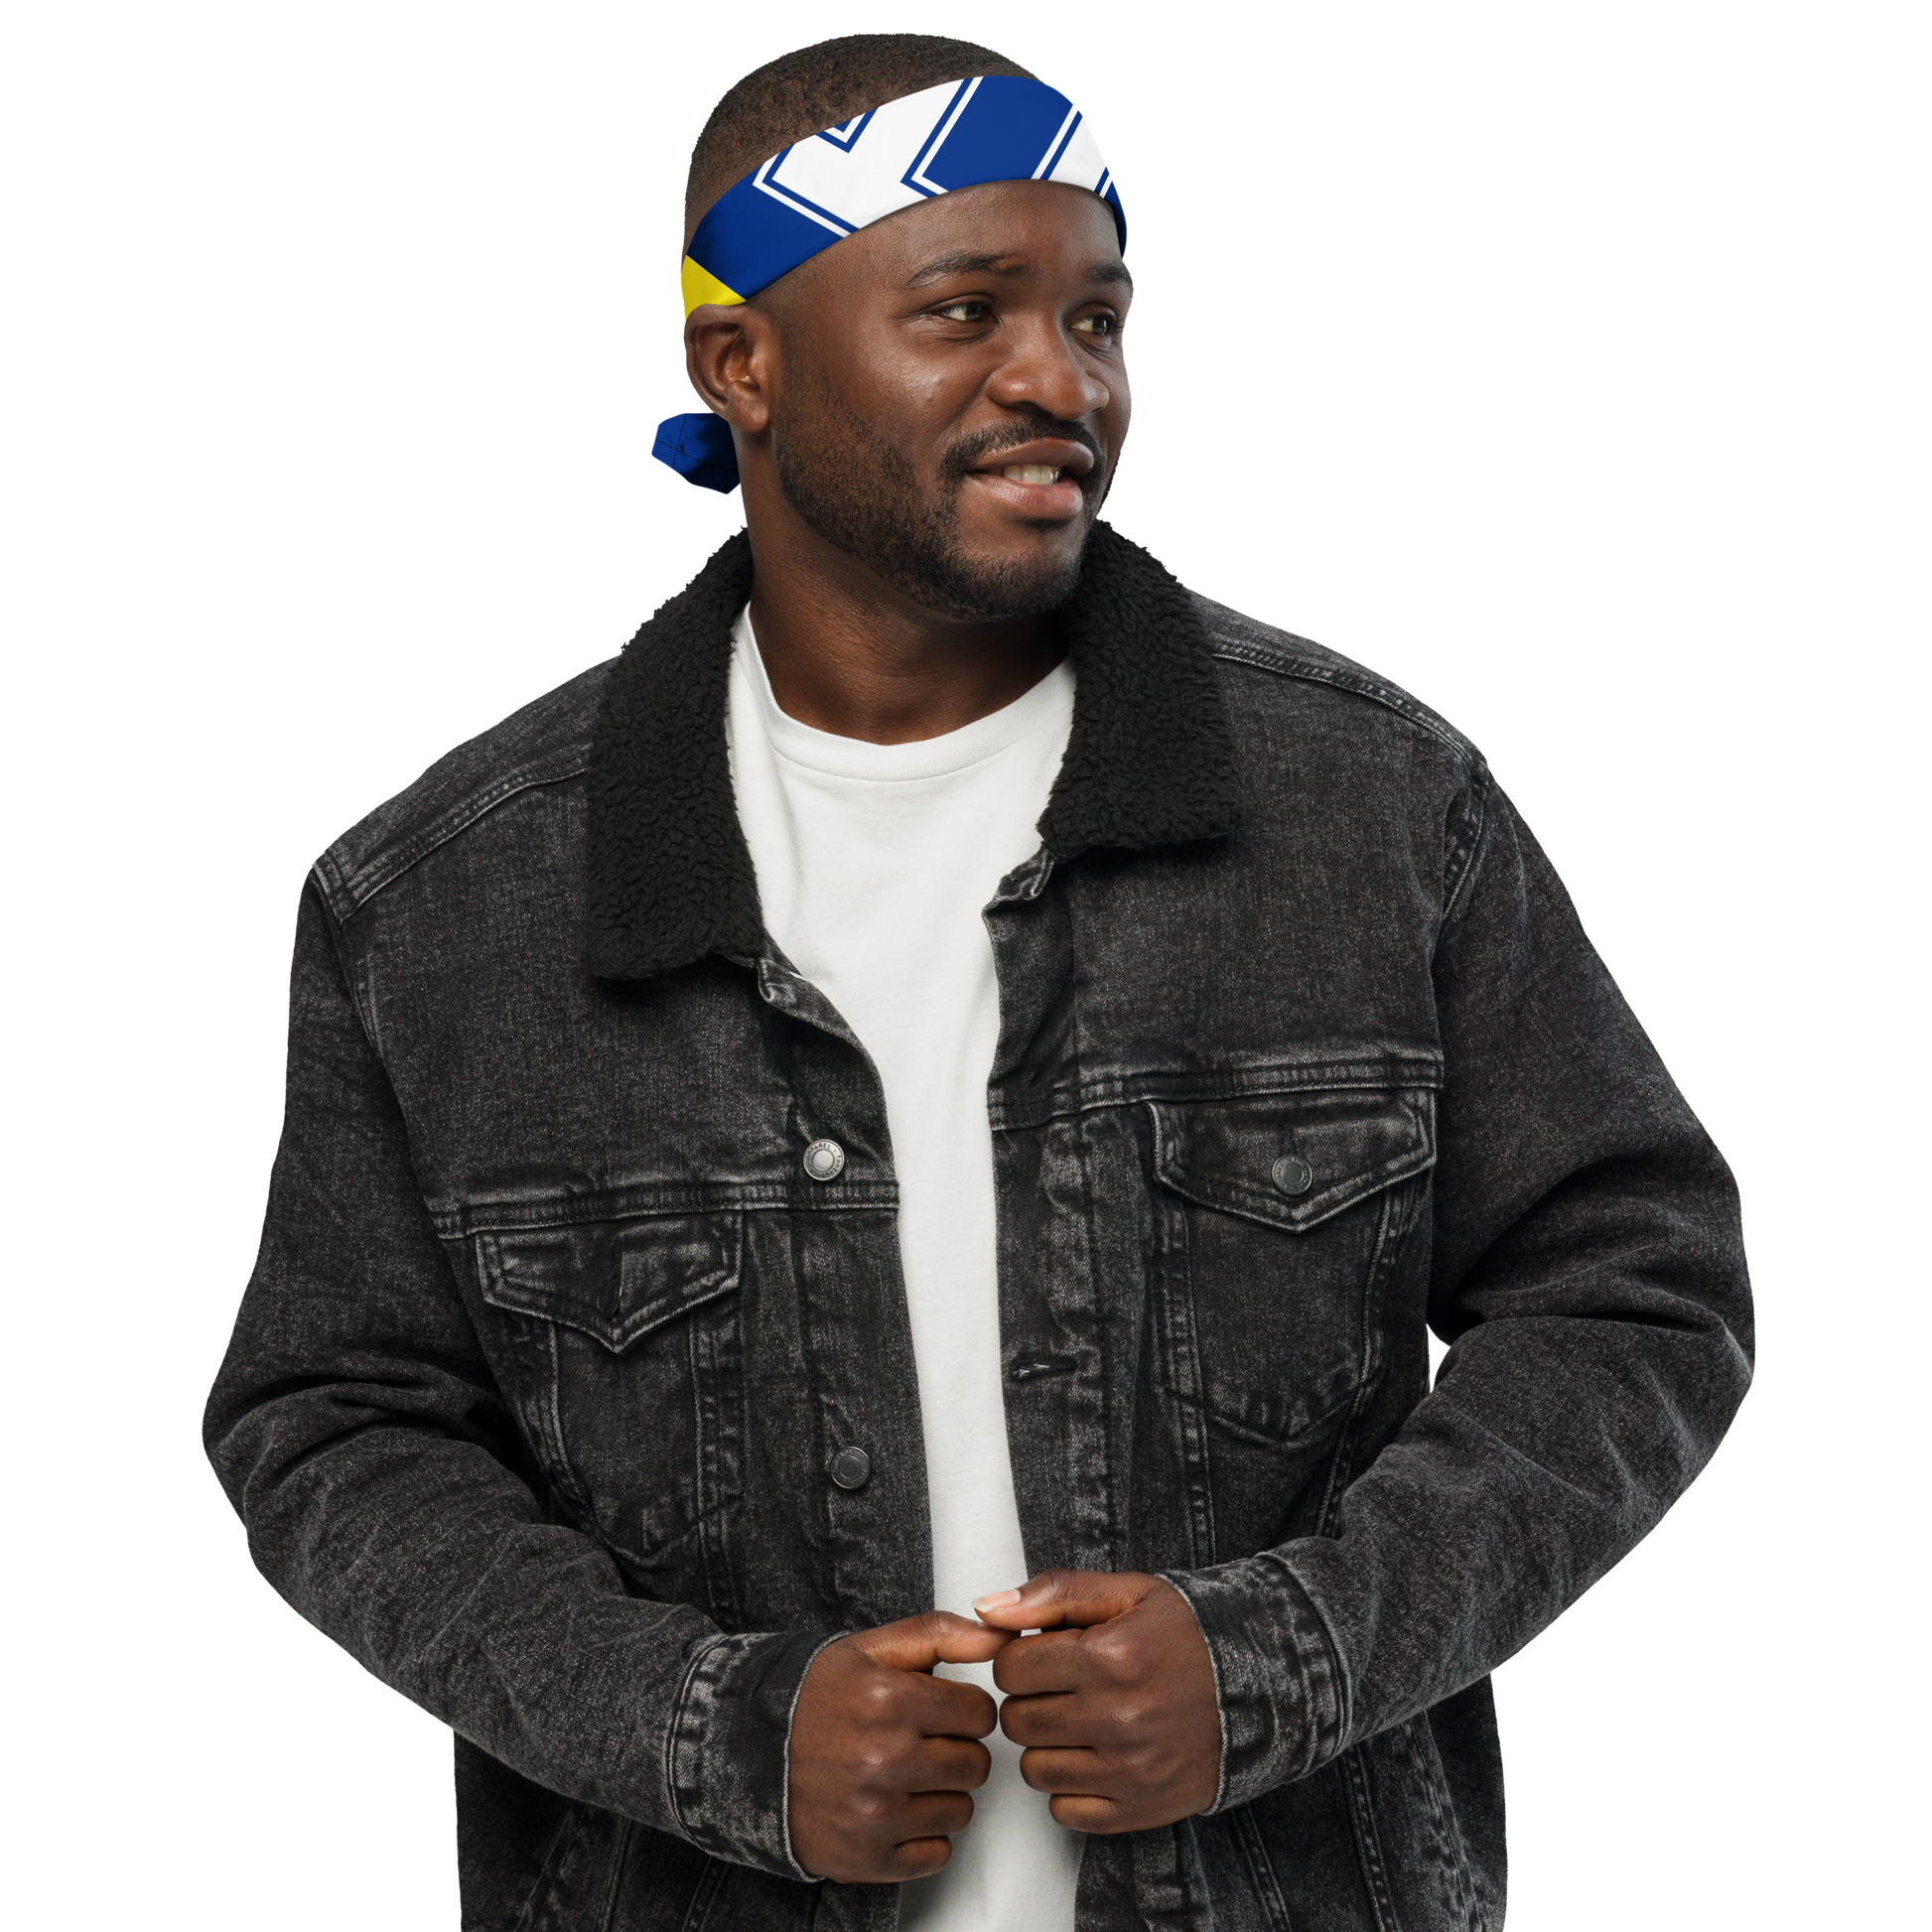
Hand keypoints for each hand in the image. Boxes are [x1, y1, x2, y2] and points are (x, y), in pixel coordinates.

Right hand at [787, 1610, 1010, 1882]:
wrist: (746, 1752)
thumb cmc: (815, 1698)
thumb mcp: (871, 1649)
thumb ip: (940, 1633)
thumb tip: (1000, 1634)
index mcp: (887, 1699)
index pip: (979, 1712)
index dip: (964, 1709)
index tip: (940, 1710)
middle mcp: (881, 1758)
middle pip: (975, 1764)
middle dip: (956, 1750)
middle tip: (921, 1742)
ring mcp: (873, 1815)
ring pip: (961, 1810)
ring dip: (942, 1793)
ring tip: (903, 1775)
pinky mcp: (865, 1858)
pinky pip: (937, 1853)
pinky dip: (923, 1835)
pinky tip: (894, 1809)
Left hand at [974, 1570, 1221, 1833]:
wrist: (1259, 1686)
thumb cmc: (1185, 1634)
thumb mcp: (1126, 1592)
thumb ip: (1054, 1593)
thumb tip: (986, 1608)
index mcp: (1110, 1656)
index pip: (1010, 1667)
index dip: (1019, 1657)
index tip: (1043, 1655)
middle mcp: (1119, 1717)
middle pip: (1017, 1720)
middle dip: (1029, 1699)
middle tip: (1060, 1687)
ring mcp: (1130, 1769)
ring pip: (1034, 1768)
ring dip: (1045, 1744)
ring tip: (1078, 1720)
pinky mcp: (1141, 1807)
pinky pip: (1065, 1810)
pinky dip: (1069, 1786)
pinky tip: (1094, 1756)